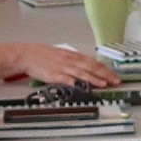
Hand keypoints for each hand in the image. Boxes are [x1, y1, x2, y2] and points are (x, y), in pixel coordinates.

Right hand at [0, 41, 117, 87]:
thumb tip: (89, 67)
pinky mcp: (53, 75)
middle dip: (105, 75)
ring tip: (104, 84)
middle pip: (91, 67)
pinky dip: (74, 82)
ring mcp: (62, 68)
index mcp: (72, 55)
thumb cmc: (43, 55)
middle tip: (115, 81)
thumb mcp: (62, 55)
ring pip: (81, 73)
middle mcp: (70, 60)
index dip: (105, 69)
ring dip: (94, 79)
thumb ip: (76, 61)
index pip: (93, 62)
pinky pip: (66, 79)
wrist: (26, 55)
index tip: (114, 75)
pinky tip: (82, 86)